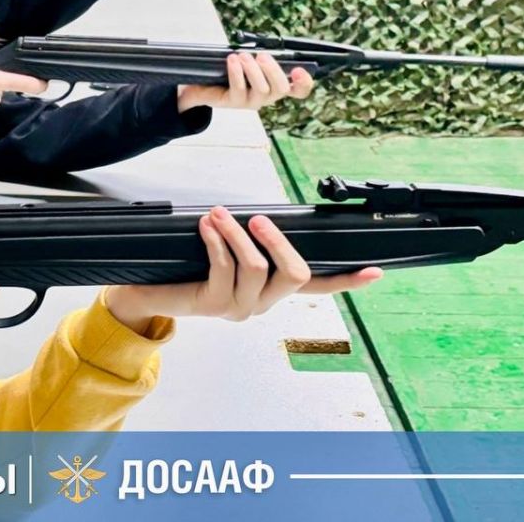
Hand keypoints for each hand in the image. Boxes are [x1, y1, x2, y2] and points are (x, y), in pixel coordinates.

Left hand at [104, 208, 381, 332]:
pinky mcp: (213, 305)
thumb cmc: (189, 266)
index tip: (375, 271)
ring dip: (237, 234)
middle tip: (257, 218)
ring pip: (256, 268)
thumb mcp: (227, 252)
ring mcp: (239, 309)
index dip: (346, 280)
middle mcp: (261, 305)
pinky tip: (206, 227)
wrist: (148, 291)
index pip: (316, 287)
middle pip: (294, 275)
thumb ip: (251, 241)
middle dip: (279, 240)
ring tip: (218, 214)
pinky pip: (224, 269)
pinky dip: (217, 241)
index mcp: (271, 291)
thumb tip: (263, 216)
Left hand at [176, 53, 313, 112]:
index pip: (299, 90)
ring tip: (243, 56)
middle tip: (262, 56)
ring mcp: (252, 101)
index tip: (299, 70)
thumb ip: (262, 57)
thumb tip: (266, 48)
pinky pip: (239, 89)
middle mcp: (267, 96)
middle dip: (273, 70)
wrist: (204, 85)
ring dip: (253, 70)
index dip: (304, 82)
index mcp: (276, 85)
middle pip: (281, 88)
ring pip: (262, 89)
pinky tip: (232, 60)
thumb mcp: (250, 61)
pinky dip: (237, 72)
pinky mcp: (235, 102)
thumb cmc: (232, 70)